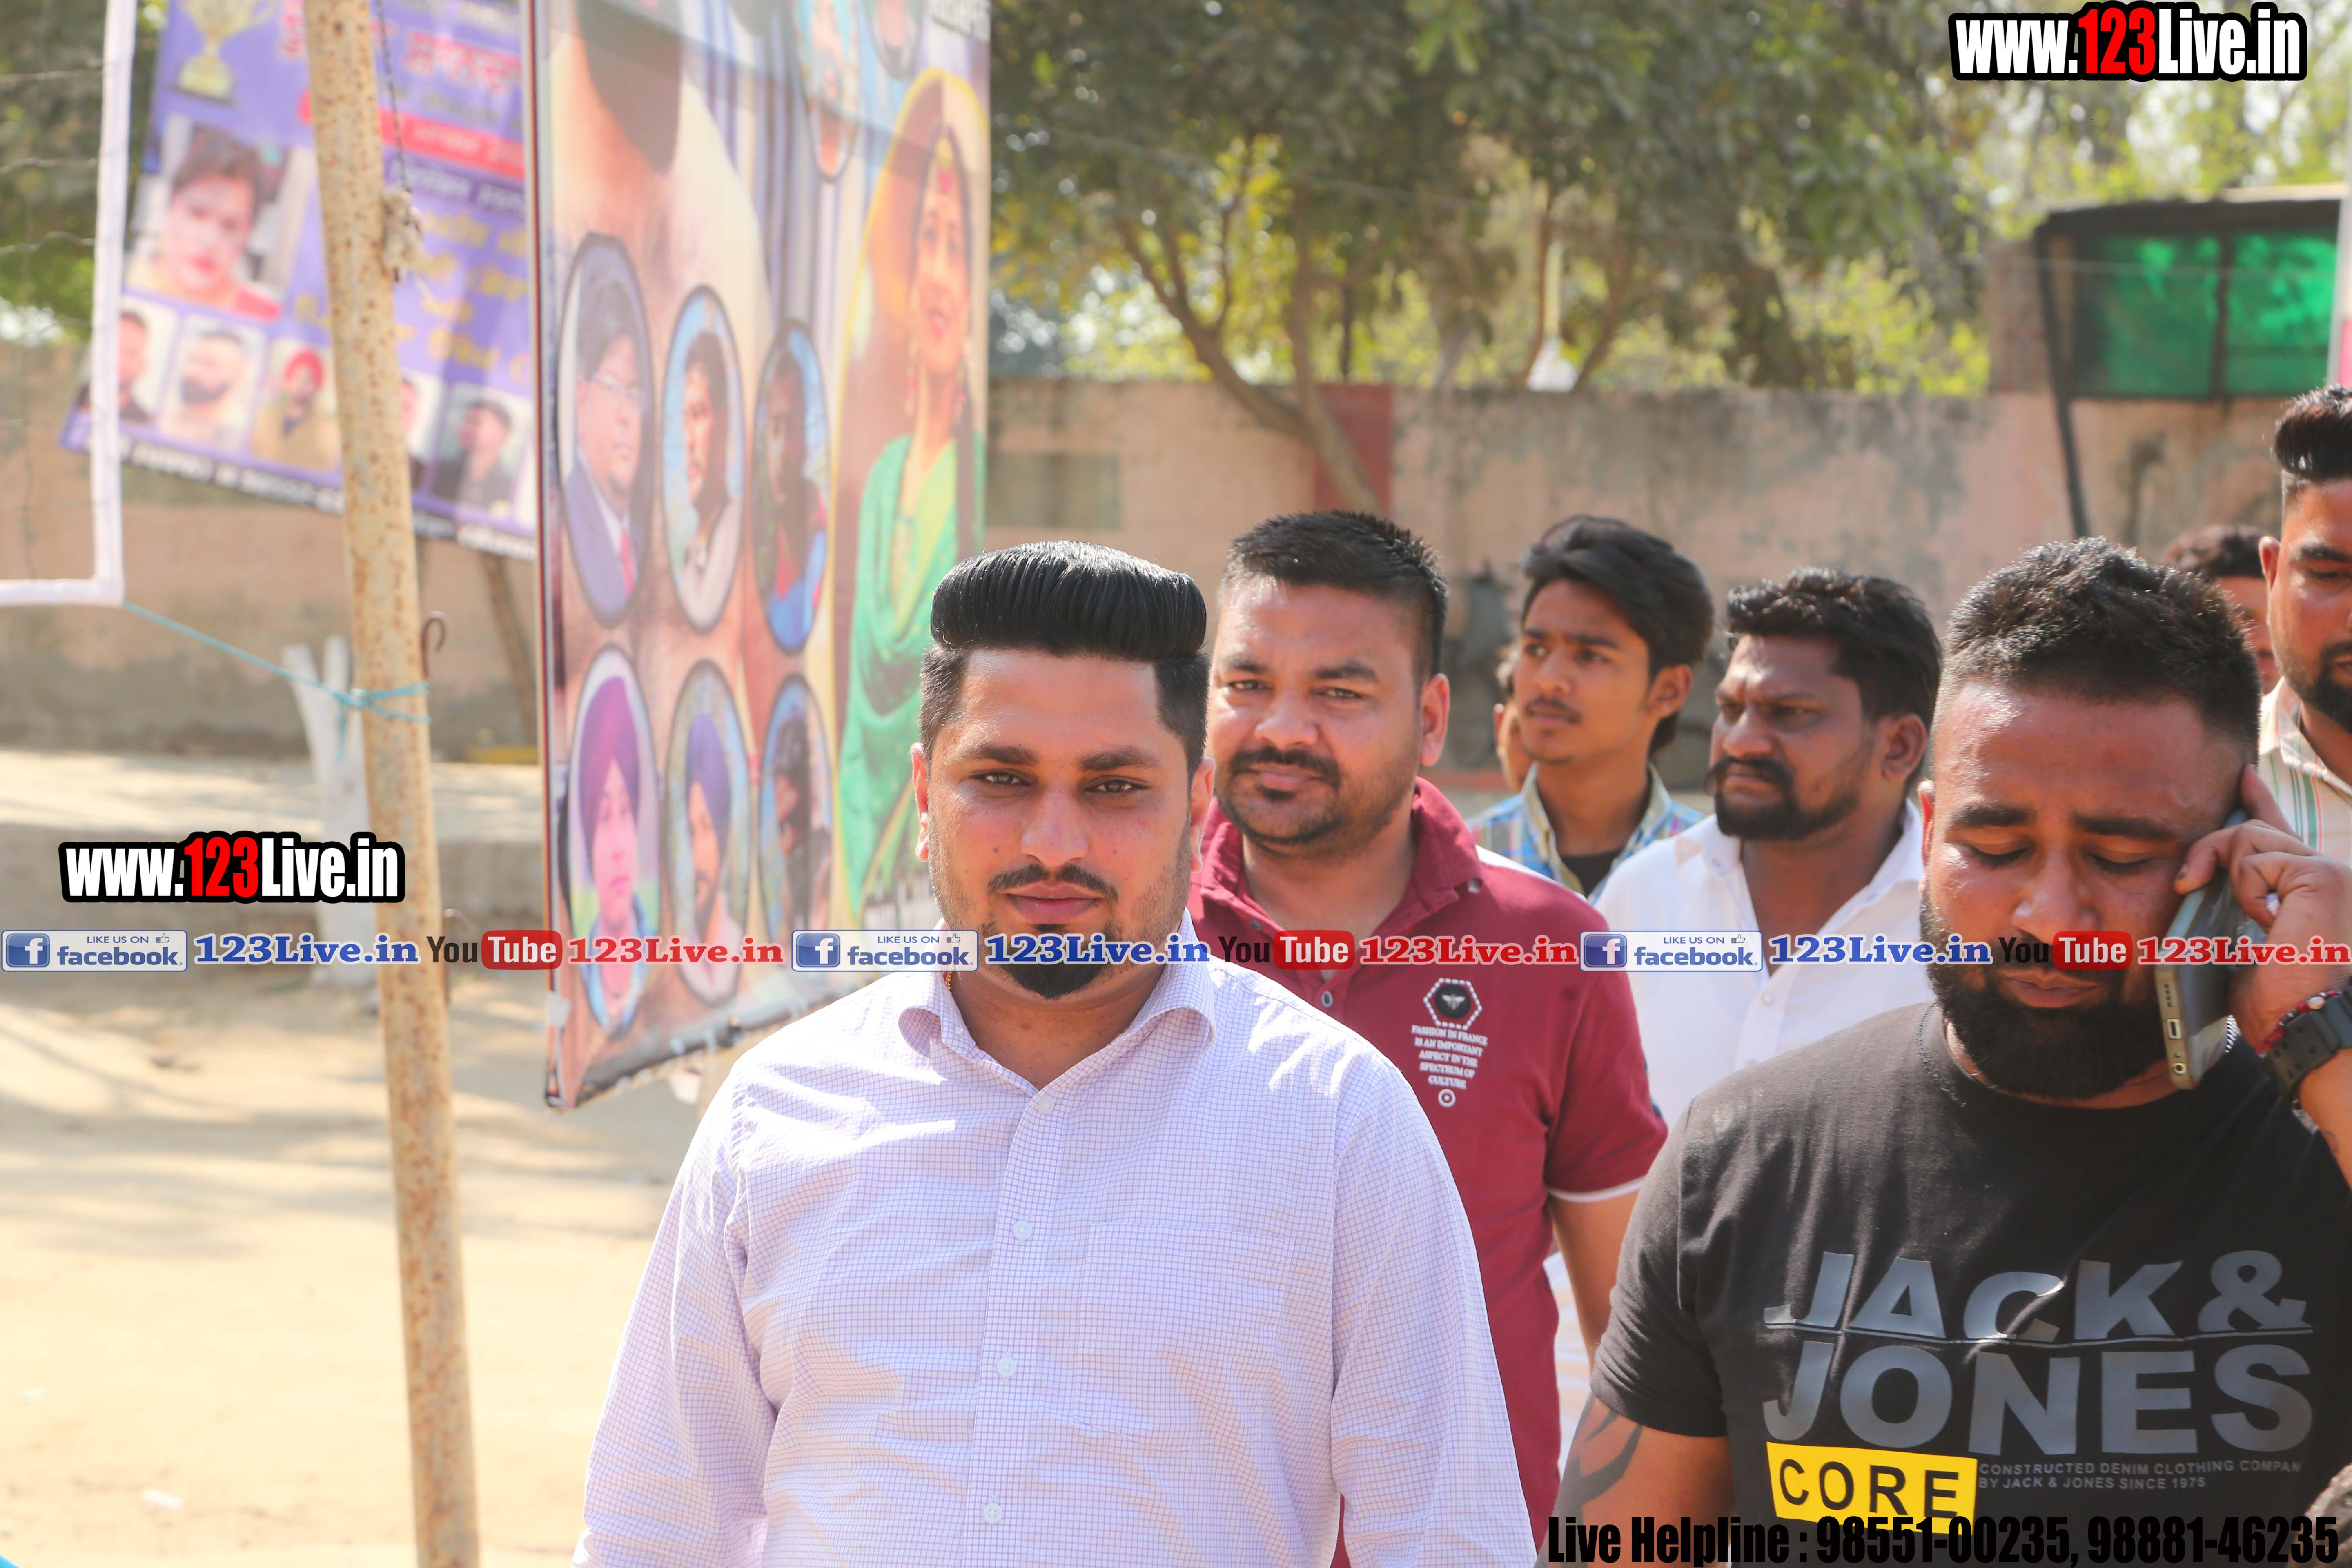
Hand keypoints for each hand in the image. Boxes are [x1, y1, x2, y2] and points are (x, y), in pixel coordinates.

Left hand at [2175, 766, 2351, 1049]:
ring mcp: (2329, 871)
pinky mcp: (2322, 874)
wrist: (2299, 1021)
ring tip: (2253, 919)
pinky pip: (2255, 859)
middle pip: (2253, 830)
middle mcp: (2326, 874)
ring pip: (2250, 837)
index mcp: (2306, 890)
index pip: (2281, 834)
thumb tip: (2195, 890)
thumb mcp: (2241, 944)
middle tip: (2186, 881)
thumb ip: (2234, 909)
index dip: (2258, 802)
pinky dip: (2247, 889)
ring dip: (2231, 878)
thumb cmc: (2274, 1000)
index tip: (2241, 777)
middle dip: (2210, 848)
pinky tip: (2268, 920)